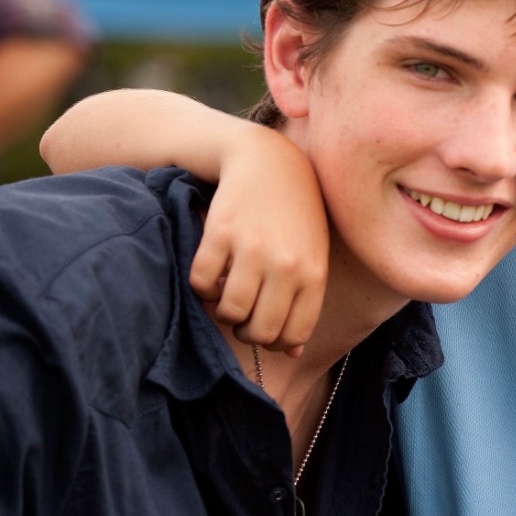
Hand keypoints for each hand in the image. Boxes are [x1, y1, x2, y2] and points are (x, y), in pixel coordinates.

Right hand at [191, 127, 327, 354]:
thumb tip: (294, 353)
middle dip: (246, 332)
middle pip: (259, 331)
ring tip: (227, 294)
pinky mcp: (220, 234)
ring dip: (222, 311)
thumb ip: (306, 301)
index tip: (266, 329)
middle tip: (242, 316)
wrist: (268, 161)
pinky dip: (202, 286)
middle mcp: (287, 265)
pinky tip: (212, 272)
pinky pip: (202, 283)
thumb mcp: (312, 255)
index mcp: (313, 274)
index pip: (293, 335)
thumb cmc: (294, 215)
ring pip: (228, 312)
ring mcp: (253, 249)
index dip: (274, 343)